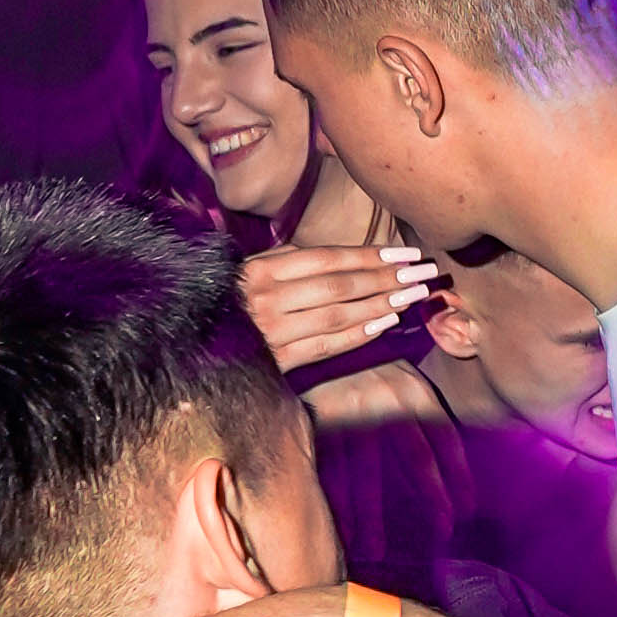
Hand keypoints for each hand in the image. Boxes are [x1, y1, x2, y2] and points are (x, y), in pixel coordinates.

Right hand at [238, 237, 435, 380]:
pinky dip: (359, 335)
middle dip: (387, 279)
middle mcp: (266, 299)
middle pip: (340, 287)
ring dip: (381, 305)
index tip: (407, 254)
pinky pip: (327, 346)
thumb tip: (345, 256)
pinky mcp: (277, 362)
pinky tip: (386, 323)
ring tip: (413, 296)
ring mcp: (271, 333)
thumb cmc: (231, 299)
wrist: (192, 343)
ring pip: (338, 316)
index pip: (327, 259)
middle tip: (423, 274)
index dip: (371, 256)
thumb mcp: (251, 270)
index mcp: (260, 270)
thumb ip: (291, 260)